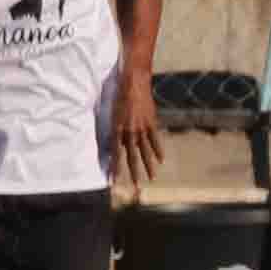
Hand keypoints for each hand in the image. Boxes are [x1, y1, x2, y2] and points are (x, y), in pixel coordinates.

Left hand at [111, 75, 166, 190]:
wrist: (133, 83)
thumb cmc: (118, 96)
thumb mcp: (110, 113)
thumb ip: (114, 129)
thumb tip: (116, 142)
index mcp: (116, 130)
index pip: (114, 154)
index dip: (114, 168)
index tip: (113, 180)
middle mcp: (129, 132)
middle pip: (131, 157)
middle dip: (132, 173)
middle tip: (135, 186)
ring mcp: (141, 128)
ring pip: (145, 151)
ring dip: (148, 166)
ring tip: (150, 179)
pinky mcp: (151, 123)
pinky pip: (155, 140)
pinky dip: (158, 151)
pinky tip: (161, 161)